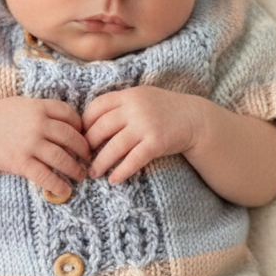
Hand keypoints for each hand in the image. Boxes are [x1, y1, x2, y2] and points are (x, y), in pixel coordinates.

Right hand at [0, 97, 90, 196]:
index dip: (80, 127)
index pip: (70, 115)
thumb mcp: (22, 105)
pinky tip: (65, 190)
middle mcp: (37, 124)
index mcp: (39, 107)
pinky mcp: (21, 162)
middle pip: (71, 138)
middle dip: (84, 150)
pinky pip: (46, 176)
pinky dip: (58, 185)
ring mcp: (30, 144)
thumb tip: (69, 121)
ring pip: (62, 159)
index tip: (83, 136)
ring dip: (75, 169)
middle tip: (88, 158)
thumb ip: (43, 110)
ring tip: (80, 175)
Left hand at [81, 87, 201, 183]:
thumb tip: (90, 120)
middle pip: (101, 128)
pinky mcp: (156, 143)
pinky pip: (133, 160)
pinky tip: (114, 180)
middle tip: (83, 157)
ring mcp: (145, 126)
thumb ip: (120, 104)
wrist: (195, 119)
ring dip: (100, 163)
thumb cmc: (164, 110)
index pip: (97, 107)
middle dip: (88, 145)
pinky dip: (121, 171)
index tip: (81, 136)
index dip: (85, 123)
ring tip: (93, 173)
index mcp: (128, 95)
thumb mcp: (141, 97)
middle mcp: (135, 109)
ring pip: (114, 147)